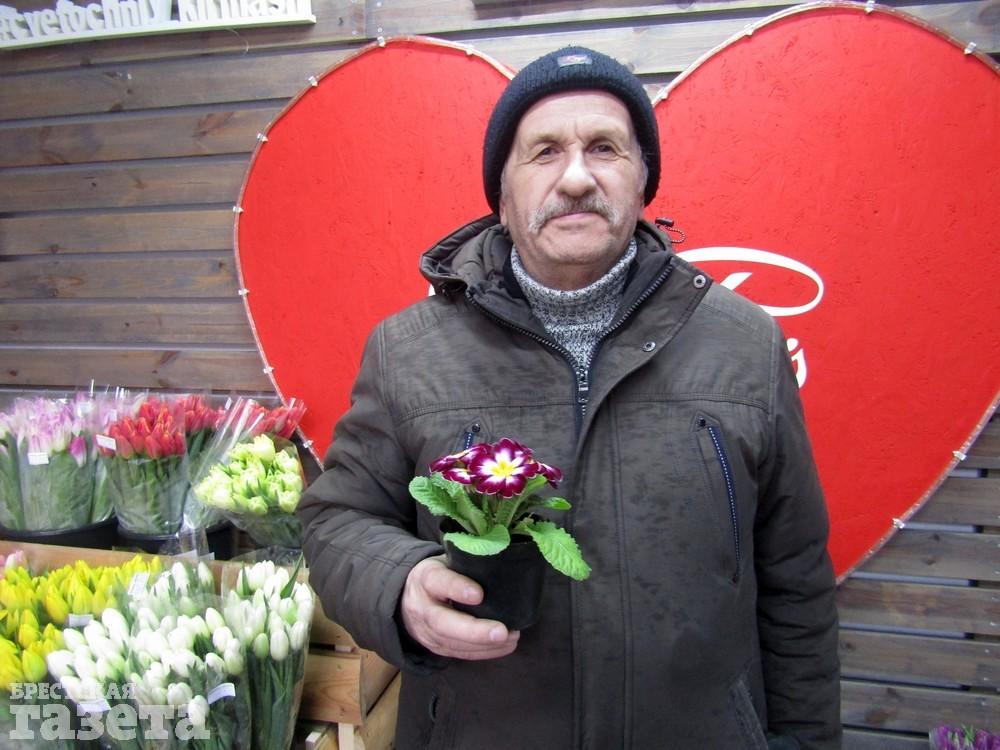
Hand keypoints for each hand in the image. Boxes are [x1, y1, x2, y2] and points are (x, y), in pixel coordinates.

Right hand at [400, 555, 519, 659]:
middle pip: (443, 623)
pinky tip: (505, 645)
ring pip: (452, 643)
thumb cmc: (439, 574)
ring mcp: (426, 631)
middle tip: (501, 631)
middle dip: (473, 630)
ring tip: (511, 637)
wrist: (408, 597)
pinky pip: (459, 653)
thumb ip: (466, 562)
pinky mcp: (436, 647)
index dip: (457, 588)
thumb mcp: (445, 561)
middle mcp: (422, 607)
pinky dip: (484, 652)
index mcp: (425, 578)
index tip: (479, 594)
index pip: (438, 581)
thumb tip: (501, 560)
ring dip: (484, 644)